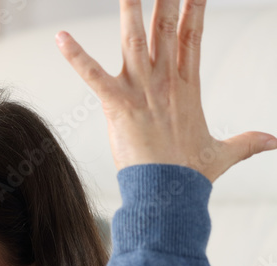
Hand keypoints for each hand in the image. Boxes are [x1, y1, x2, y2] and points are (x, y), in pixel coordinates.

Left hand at [56, 0, 276, 182]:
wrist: (169, 195)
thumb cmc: (190, 176)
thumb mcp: (223, 153)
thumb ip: (247, 142)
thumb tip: (275, 142)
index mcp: (186, 87)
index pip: (192, 37)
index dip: (193, 8)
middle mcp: (164, 83)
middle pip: (165, 29)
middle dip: (165, 0)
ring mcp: (141, 92)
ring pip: (133, 40)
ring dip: (130, 11)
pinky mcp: (117, 105)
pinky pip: (93, 76)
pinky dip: (76, 57)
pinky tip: (61, 38)